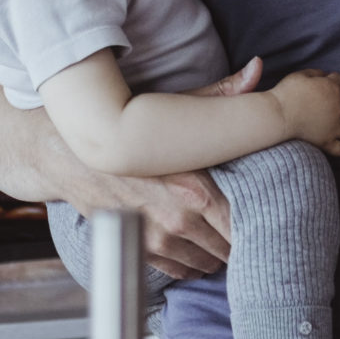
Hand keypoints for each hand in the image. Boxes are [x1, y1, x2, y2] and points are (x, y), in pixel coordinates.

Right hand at [55, 58, 261, 278]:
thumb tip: (257, 69)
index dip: (261, 225)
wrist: (70, 156)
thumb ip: (222, 95)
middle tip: (249, 229)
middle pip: (230, 249)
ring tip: (222, 236)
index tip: (269, 218)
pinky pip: (180, 270)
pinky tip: (196, 246)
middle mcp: (177, 220)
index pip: (244, 225)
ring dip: (217, 254)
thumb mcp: (176, 109)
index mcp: (194, 189)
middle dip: (242, 241)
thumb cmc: (128, 129)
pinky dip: (193, 262)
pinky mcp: (139, 250)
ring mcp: (155, 240)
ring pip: (206, 263)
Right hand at [268, 66, 339, 155]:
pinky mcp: (326, 142)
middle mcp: (338, 107)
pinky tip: (334, 142)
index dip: (332, 80)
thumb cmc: (285, 94)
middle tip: (325, 105)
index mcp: (331, 88)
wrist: (277, 116)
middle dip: (339, 102)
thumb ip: (316, 74)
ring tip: (337, 125)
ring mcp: (334, 127)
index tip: (324, 83)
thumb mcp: (299, 75)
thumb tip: (324, 76)